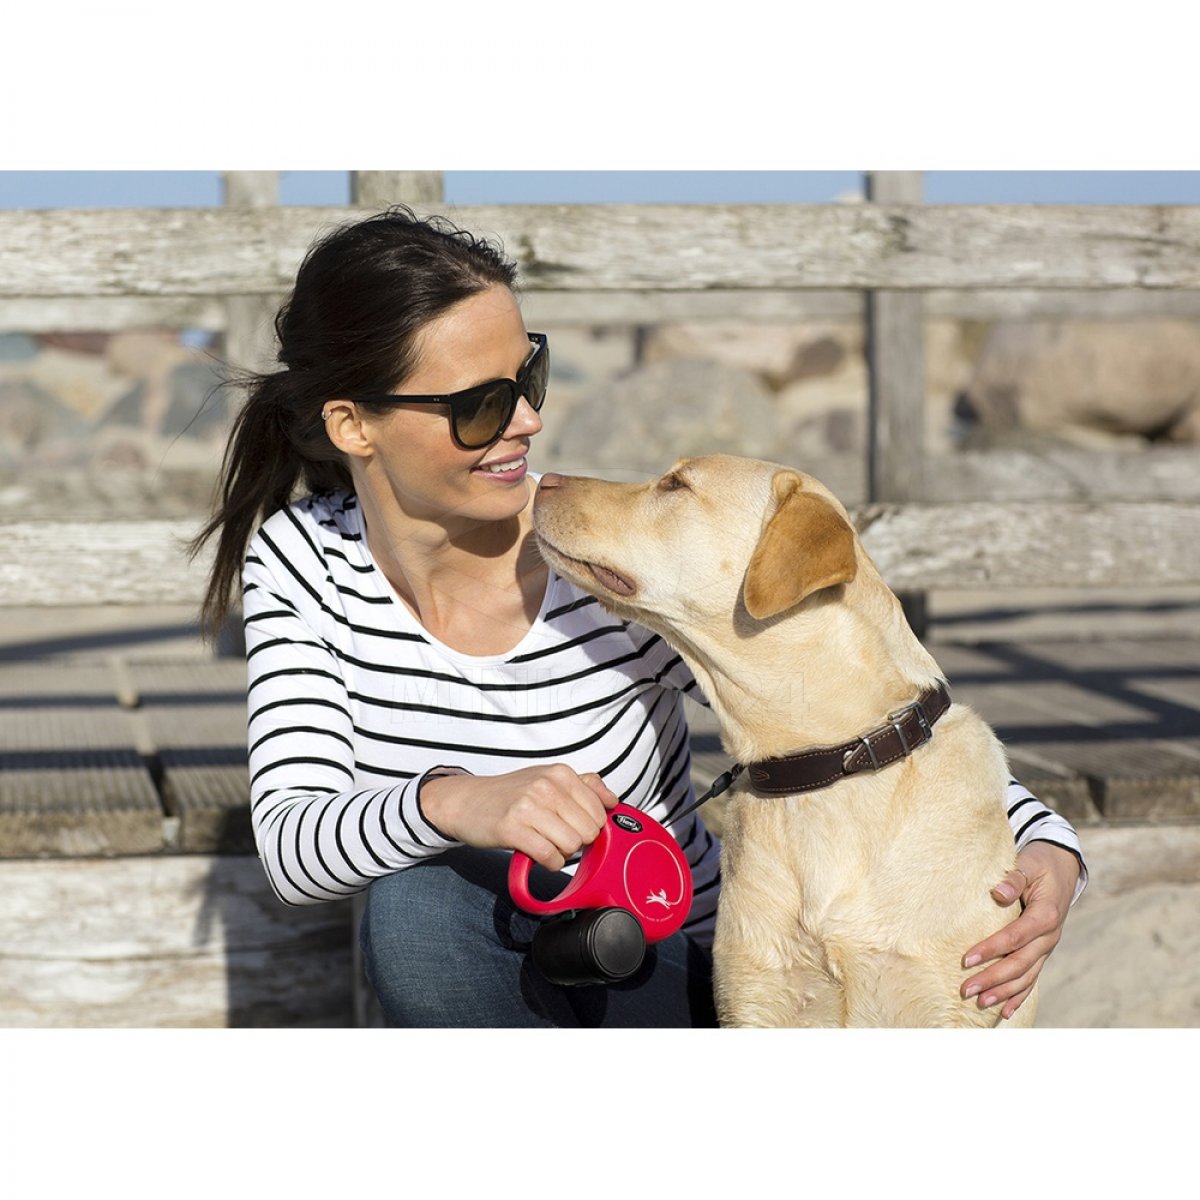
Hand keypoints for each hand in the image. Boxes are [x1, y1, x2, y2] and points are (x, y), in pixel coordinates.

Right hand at [421, 765, 619, 870]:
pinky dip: (548, 863)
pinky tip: (537, 854)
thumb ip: (584, 786)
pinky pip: (550, 857)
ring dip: (562, 853)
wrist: (466, 801)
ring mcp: (529, 806)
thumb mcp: (548, 778)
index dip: (589, 826)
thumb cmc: (511, 794)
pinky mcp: (513, 829)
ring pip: (572, 846)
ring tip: (545, 843)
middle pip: (588, 831)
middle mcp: (546, 786)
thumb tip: (613, 800)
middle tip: (555, 836)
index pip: (599, 811)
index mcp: (560, 773)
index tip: (571, 826)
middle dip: (577, 841)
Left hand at [960, 841, 1080, 1019]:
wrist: (1061, 868)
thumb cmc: (1039, 865)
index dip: (991, 949)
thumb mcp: (1028, 864)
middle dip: (993, 979)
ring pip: (1026, 976)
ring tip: (980, 1003)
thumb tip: (999, 892)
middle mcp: (1049, 937)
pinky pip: (1032, 978)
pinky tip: (1005, 1012)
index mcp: (1045, 915)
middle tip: (965, 989)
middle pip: (1020, 964)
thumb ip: (1014, 878)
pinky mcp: (1042, 952)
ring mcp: (1047, 947)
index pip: (1015, 937)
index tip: (966, 959)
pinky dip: (1019, 996)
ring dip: (1004, 992)